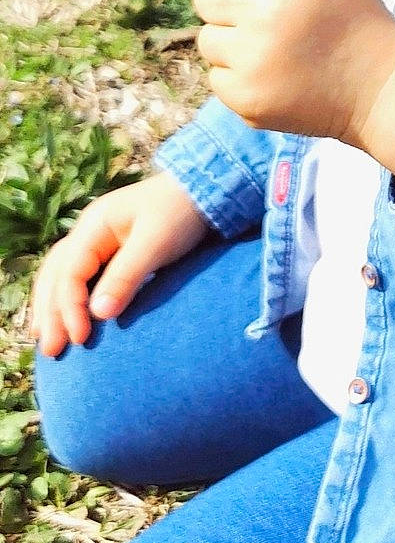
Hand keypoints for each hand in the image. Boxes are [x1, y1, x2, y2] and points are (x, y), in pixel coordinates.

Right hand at [29, 173, 210, 357]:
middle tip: (52, 350)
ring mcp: (96, 241)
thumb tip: (98, 314)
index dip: (70, 307)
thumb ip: (126, 276)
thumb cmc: (180, 213)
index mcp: (94, 225)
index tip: (80, 337)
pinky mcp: (109, 252)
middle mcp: (88, 232)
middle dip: (51, 313)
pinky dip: (67, 299)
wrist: (203, 191)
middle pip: (57, 274)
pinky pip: (77, 277)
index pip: (70, 271)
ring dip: (51, 307)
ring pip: (60, 276)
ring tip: (45, 340)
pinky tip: (64, 319)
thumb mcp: (155, 244)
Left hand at [192, 0, 394, 175]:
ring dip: (232, 43)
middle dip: (226, 3)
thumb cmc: (355, 19)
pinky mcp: (247, 97)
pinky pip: (217, 77)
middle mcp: (266, 11)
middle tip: (259, 17)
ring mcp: (253, 58)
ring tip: (273, 51)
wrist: (382, 87)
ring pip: (208, 39)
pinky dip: (239, 77)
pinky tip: (274, 77)